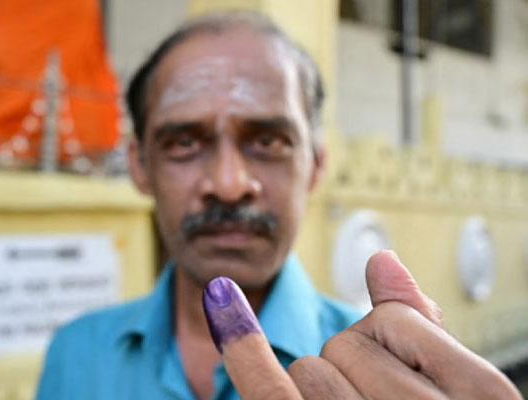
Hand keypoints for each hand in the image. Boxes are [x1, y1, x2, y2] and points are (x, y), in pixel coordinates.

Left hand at [202, 250, 521, 398]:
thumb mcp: (455, 397)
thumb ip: (422, 330)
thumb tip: (381, 259)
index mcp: (482, 399)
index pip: (395, 320)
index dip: (388, 342)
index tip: (402, 381)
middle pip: (346, 345)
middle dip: (353, 372)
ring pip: (308, 369)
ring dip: (319, 396)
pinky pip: (269, 389)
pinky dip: (241, 344)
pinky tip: (221, 297)